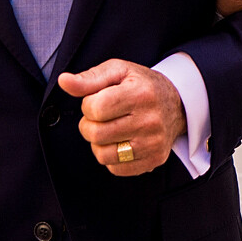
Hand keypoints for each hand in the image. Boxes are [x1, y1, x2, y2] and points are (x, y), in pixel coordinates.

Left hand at [58, 60, 186, 176]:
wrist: (177, 104)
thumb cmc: (141, 85)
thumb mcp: (118, 72)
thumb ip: (89, 78)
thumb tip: (63, 81)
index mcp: (140, 94)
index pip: (95, 108)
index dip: (88, 105)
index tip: (97, 100)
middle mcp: (150, 120)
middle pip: (96, 133)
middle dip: (89, 124)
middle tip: (100, 117)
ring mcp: (153, 143)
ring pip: (103, 155)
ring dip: (98, 142)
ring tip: (109, 129)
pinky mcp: (154, 160)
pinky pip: (116, 168)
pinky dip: (111, 157)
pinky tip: (120, 142)